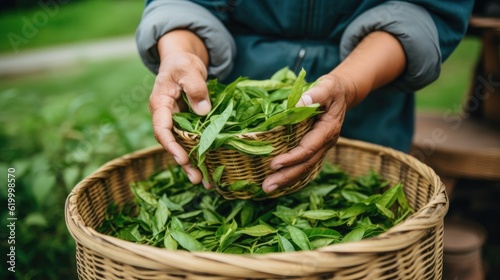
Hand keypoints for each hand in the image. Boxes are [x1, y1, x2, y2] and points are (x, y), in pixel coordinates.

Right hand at [150, 51, 210, 186]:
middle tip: (197, 179)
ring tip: (205, 182)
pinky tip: (210, 167)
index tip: (182, 159)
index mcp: (160, 104)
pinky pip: (192, 141)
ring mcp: (176, 122)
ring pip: (182, 146)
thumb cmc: (182, 63)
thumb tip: (203, 111)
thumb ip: (195, 87)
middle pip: (172, 144)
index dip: (171, 146)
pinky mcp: (187, 124)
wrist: (182, 61)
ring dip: (192, 164)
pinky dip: (200, 153)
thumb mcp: (188, 69)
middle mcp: (165, 117)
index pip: (161, 129)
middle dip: (184, 163)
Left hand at [262, 31, 405, 192]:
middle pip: (305, 165)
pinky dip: (290, 174)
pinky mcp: (314, 148)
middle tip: (266, 187)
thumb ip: (315, 94)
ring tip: (267, 189)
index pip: (308, 149)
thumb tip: (300, 103)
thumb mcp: (326, 86)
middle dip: (286, 176)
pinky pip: (303, 164)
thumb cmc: (333, 89)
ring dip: (286, 179)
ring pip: (304, 168)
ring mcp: (321, 148)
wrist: (342, 93)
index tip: (274, 164)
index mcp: (328, 131)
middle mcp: (325, 143)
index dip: (292, 158)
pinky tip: (277, 181)